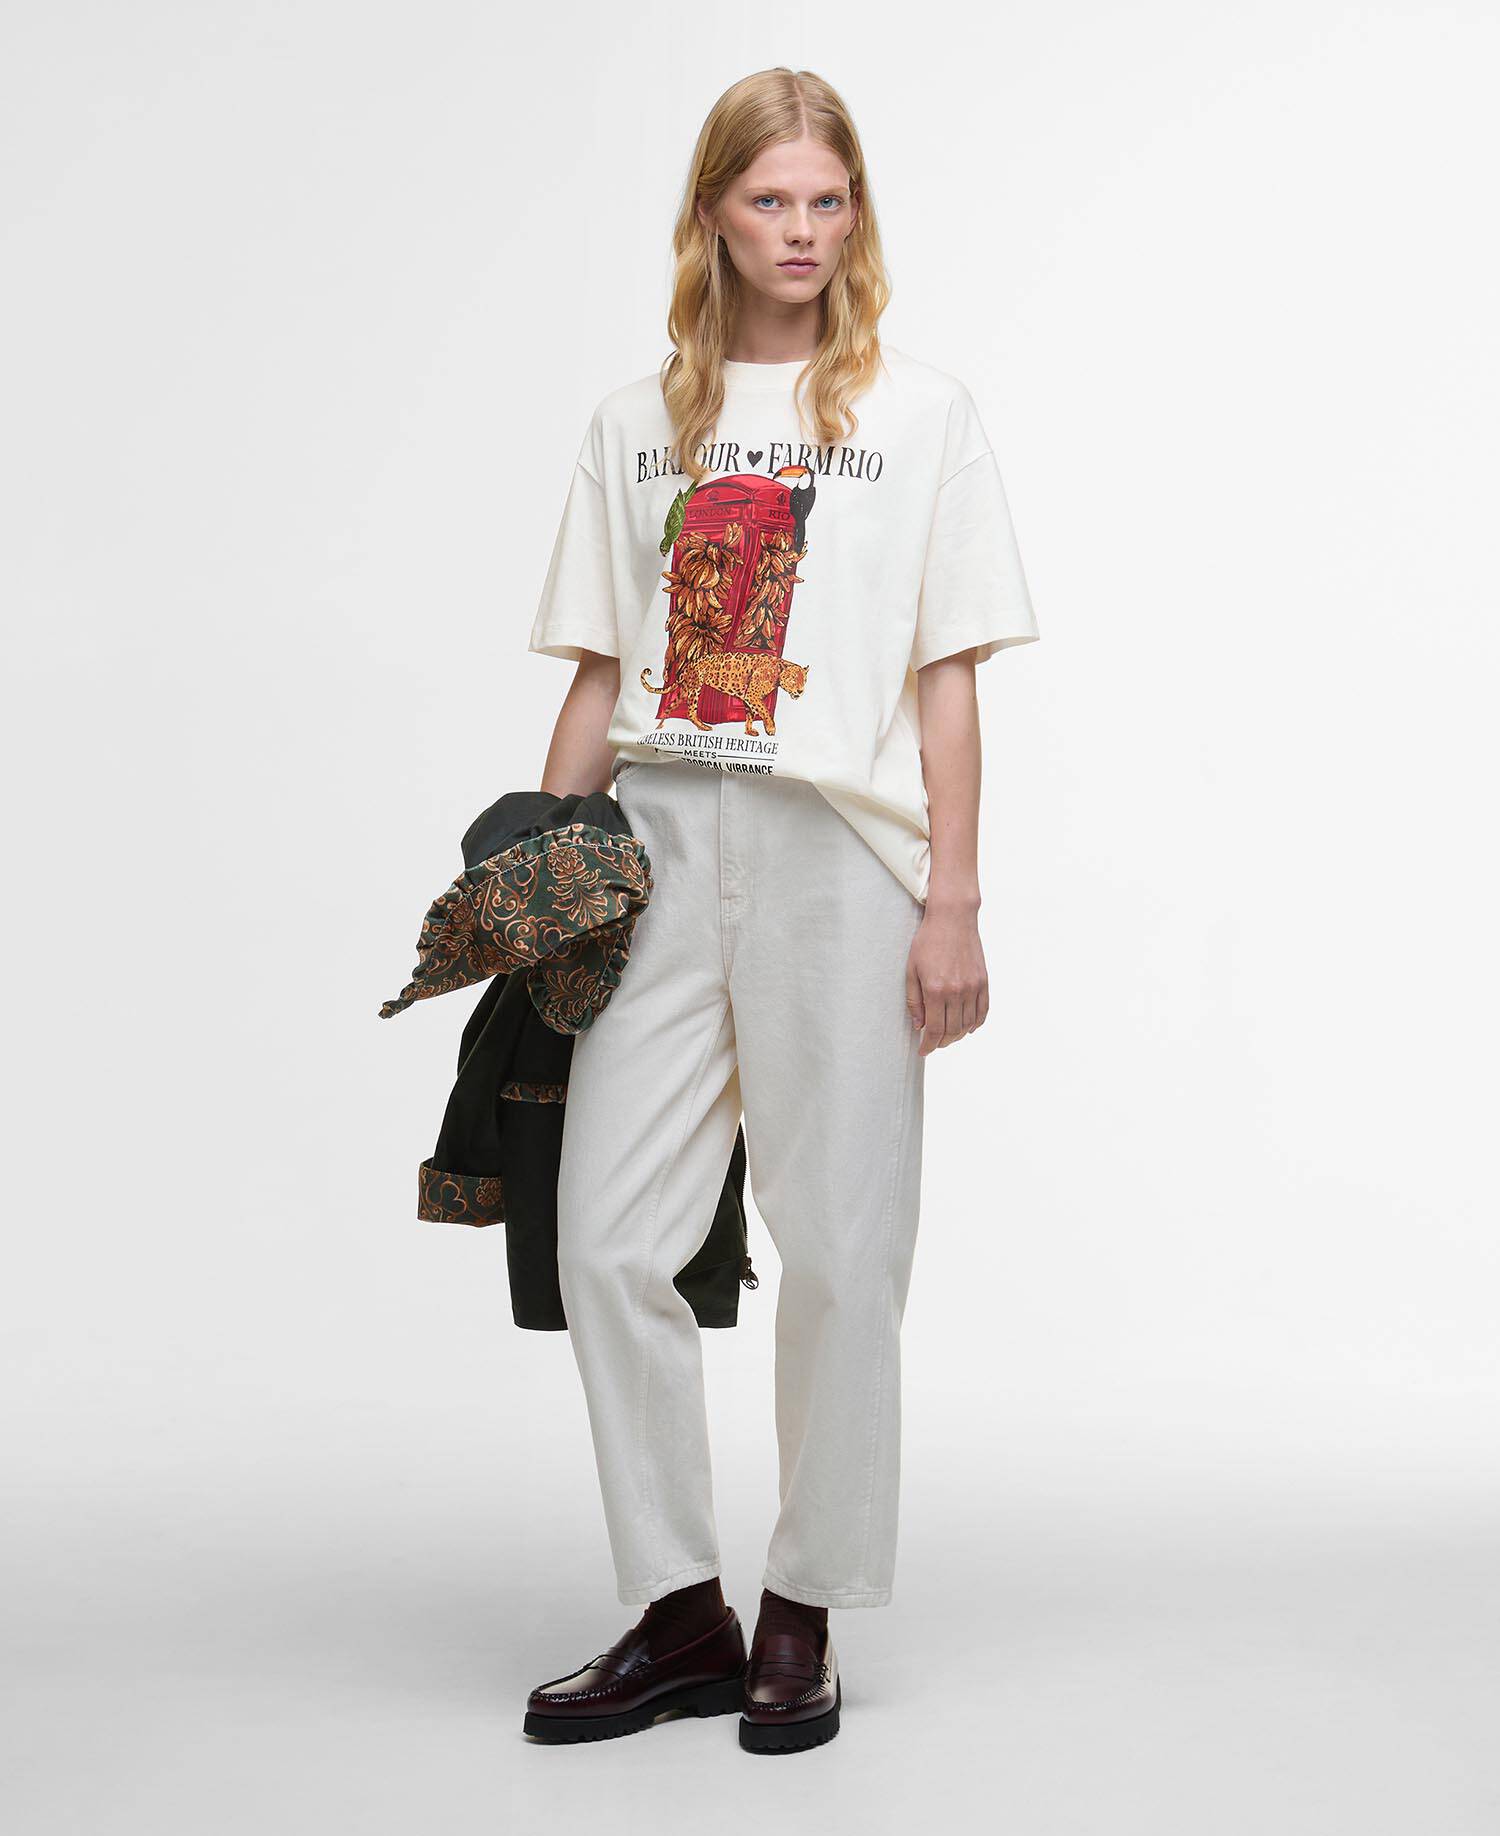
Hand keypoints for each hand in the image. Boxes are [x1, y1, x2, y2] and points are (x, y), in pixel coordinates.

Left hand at [905, 901, 987, 1055]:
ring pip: (968, 1024)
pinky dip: (975, 1024)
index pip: (934, 1029)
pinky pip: (983, 1011)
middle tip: (933, 1044)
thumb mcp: (911, 970)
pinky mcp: (983, 981)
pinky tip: (967, 1027)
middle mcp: (956, 991)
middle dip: (941, 1042)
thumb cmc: (928, 941)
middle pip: (952, 1031)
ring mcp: (973, 987)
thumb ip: (913, 1001)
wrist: (953, 918)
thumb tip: (918, 1026)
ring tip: (947, 1036)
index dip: (928, 1045)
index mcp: (935, 989)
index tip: (923, 1051)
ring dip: (957, 1035)